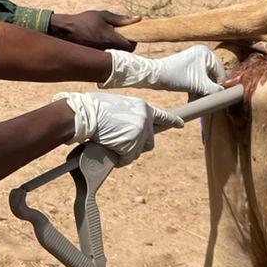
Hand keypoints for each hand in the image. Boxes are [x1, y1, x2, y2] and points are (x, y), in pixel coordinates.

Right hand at [48, 10, 139, 49]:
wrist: (66, 30)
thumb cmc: (85, 20)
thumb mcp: (104, 16)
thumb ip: (121, 19)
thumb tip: (138, 19)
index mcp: (111, 39)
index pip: (131, 47)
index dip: (133, 41)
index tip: (130, 34)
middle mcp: (107, 49)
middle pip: (124, 52)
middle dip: (125, 45)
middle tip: (121, 35)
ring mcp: (100, 54)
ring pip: (115, 54)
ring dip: (116, 47)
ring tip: (109, 37)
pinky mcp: (94, 55)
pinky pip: (106, 54)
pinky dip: (107, 49)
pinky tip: (101, 40)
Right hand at [53, 91, 181, 165]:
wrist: (86, 114)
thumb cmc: (96, 108)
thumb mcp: (118, 106)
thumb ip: (130, 116)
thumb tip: (129, 130)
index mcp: (143, 108)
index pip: (162, 116)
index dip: (172, 121)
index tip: (180, 124)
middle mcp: (145, 120)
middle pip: (150, 142)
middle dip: (138, 146)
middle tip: (123, 144)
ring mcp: (139, 133)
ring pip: (137, 152)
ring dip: (126, 152)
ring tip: (112, 144)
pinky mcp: (131, 145)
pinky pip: (127, 159)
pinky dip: (119, 160)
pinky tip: (110, 152)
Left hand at [101, 45, 225, 96]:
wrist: (153, 76)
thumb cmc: (176, 77)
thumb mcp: (199, 85)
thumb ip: (215, 91)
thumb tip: (226, 97)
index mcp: (206, 53)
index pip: (221, 73)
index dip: (220, 87)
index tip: (221, 100)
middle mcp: (201, 54)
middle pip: (212, 77)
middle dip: (210, 90)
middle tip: (208, 103)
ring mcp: (193, 60)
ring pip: (204, 80)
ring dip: (203, 92)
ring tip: (199, 102)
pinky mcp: (186, 68)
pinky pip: (196, 80)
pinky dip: (196, 89)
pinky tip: (193, 100)